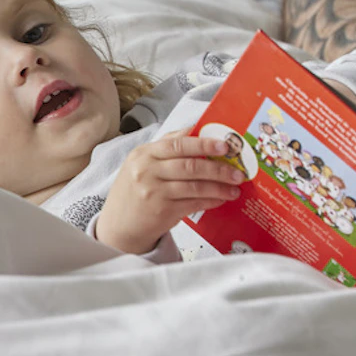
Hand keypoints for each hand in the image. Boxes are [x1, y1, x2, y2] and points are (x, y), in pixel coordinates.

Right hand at [96, 129, 246, 254]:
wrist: (118, 225)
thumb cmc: (136, 189)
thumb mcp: (143, 163)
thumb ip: (168, 147)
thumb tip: (199, 129)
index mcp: (143, 153)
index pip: (177, 143)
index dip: (204, 144)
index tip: (225, 146)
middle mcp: (146, 171)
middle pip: (190, 166)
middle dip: (218, 168)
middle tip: (238, 171)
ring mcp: (153, 192)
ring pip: (195, 186)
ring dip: (219, 187)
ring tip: (235, 188)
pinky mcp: (161, 211)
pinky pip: (193, 203)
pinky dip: (211, 200)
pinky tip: (221, 199)